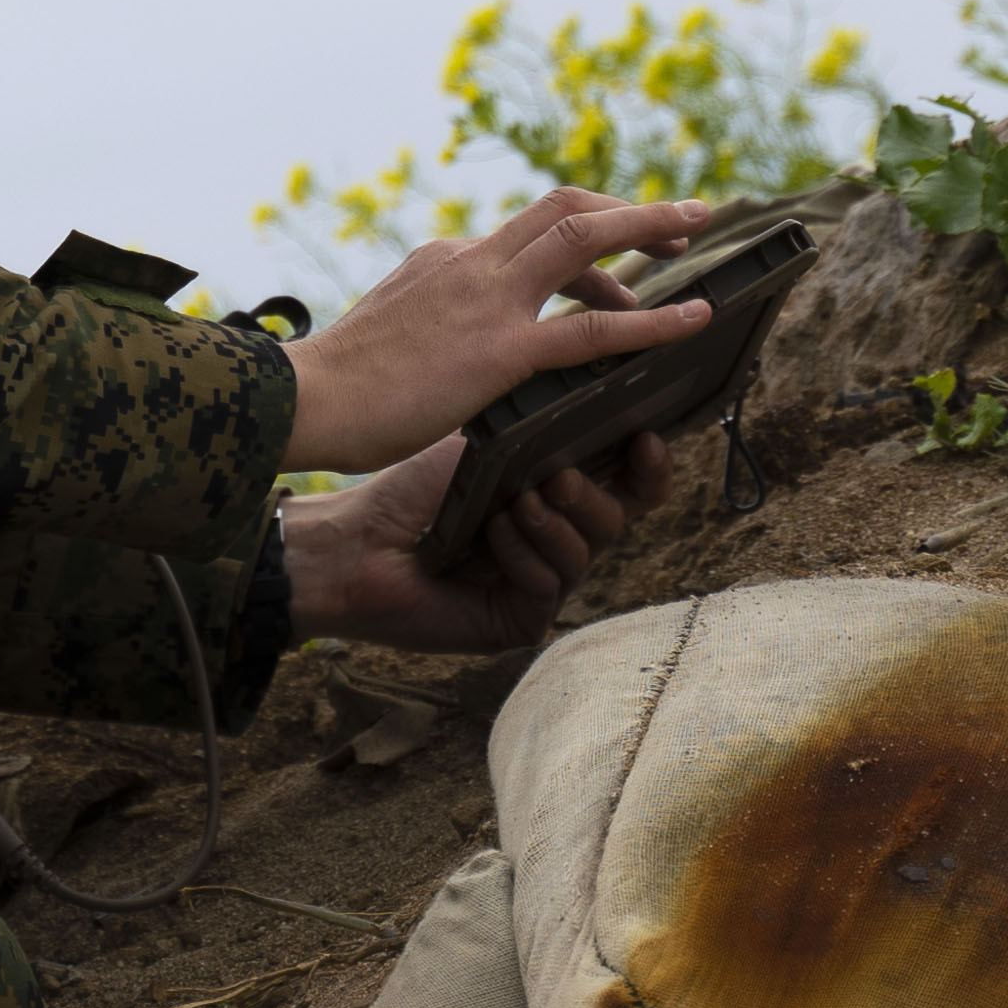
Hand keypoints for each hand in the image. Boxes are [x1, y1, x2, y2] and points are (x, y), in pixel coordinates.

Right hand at [277, 190, 725, 477]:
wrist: (304, 402)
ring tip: (696, 233)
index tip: (615, 253)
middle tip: (682, 218)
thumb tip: (464, 343)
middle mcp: (472, 263)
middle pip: (565, 208)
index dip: (585, 232)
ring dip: (648, 226)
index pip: (528, 231)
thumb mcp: (396, 331)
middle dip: (629, 207)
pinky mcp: (499, 351)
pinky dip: (650, 320)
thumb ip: (438, 322)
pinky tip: (691, 320)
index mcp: (447, 259)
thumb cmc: (342, 386)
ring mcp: (488, 301)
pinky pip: (590, 328)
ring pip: (583, 241)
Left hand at [285, 429, 677, 655]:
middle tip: (559, 475)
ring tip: (516, 503)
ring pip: (589, 551)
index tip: (647, 438)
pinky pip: (552, 584)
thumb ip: (549, 427)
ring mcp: (543, 580)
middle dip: (594, 493)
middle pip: (620, 517)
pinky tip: (492, 536)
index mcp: (558, 493)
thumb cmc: (416, 490)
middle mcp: (558, 537)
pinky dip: (524, 554)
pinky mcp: (522, 618)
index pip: (629, 482)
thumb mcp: (491, 443)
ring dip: (554, 522)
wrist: (359, 540)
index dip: (648, 464)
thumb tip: (604, 390)